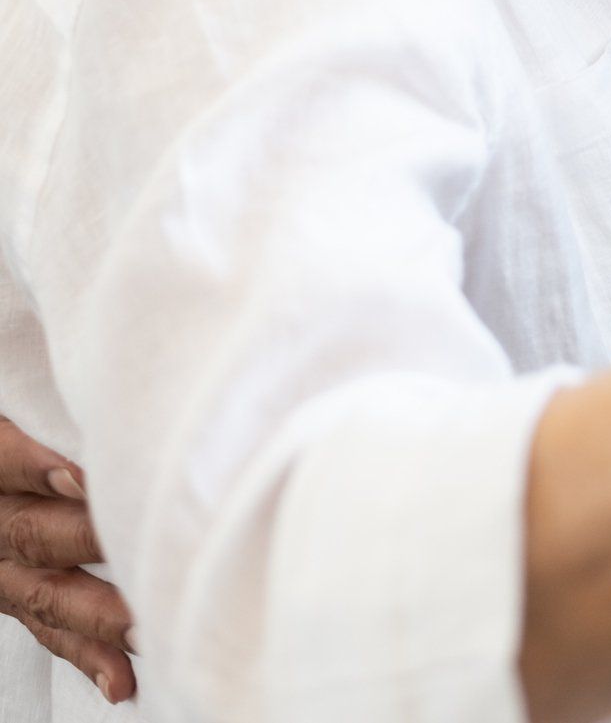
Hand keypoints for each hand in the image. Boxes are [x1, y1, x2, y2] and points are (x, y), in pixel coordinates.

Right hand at [0, 417, 135, 702]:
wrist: (0, 487)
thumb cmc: (22, 427)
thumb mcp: (17, 409)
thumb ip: (44, 411)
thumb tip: (108, 377)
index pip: (1, 460)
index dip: (34, 467)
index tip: (80, 475)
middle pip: (30, 530)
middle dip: (86, 541)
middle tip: (142, 547)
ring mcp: (0, 565)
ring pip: (44, 590)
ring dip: (97, 614)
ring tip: (147, 628)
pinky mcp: (16, 595)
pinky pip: (46, 629)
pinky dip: (85, 656)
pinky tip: (119, 682)